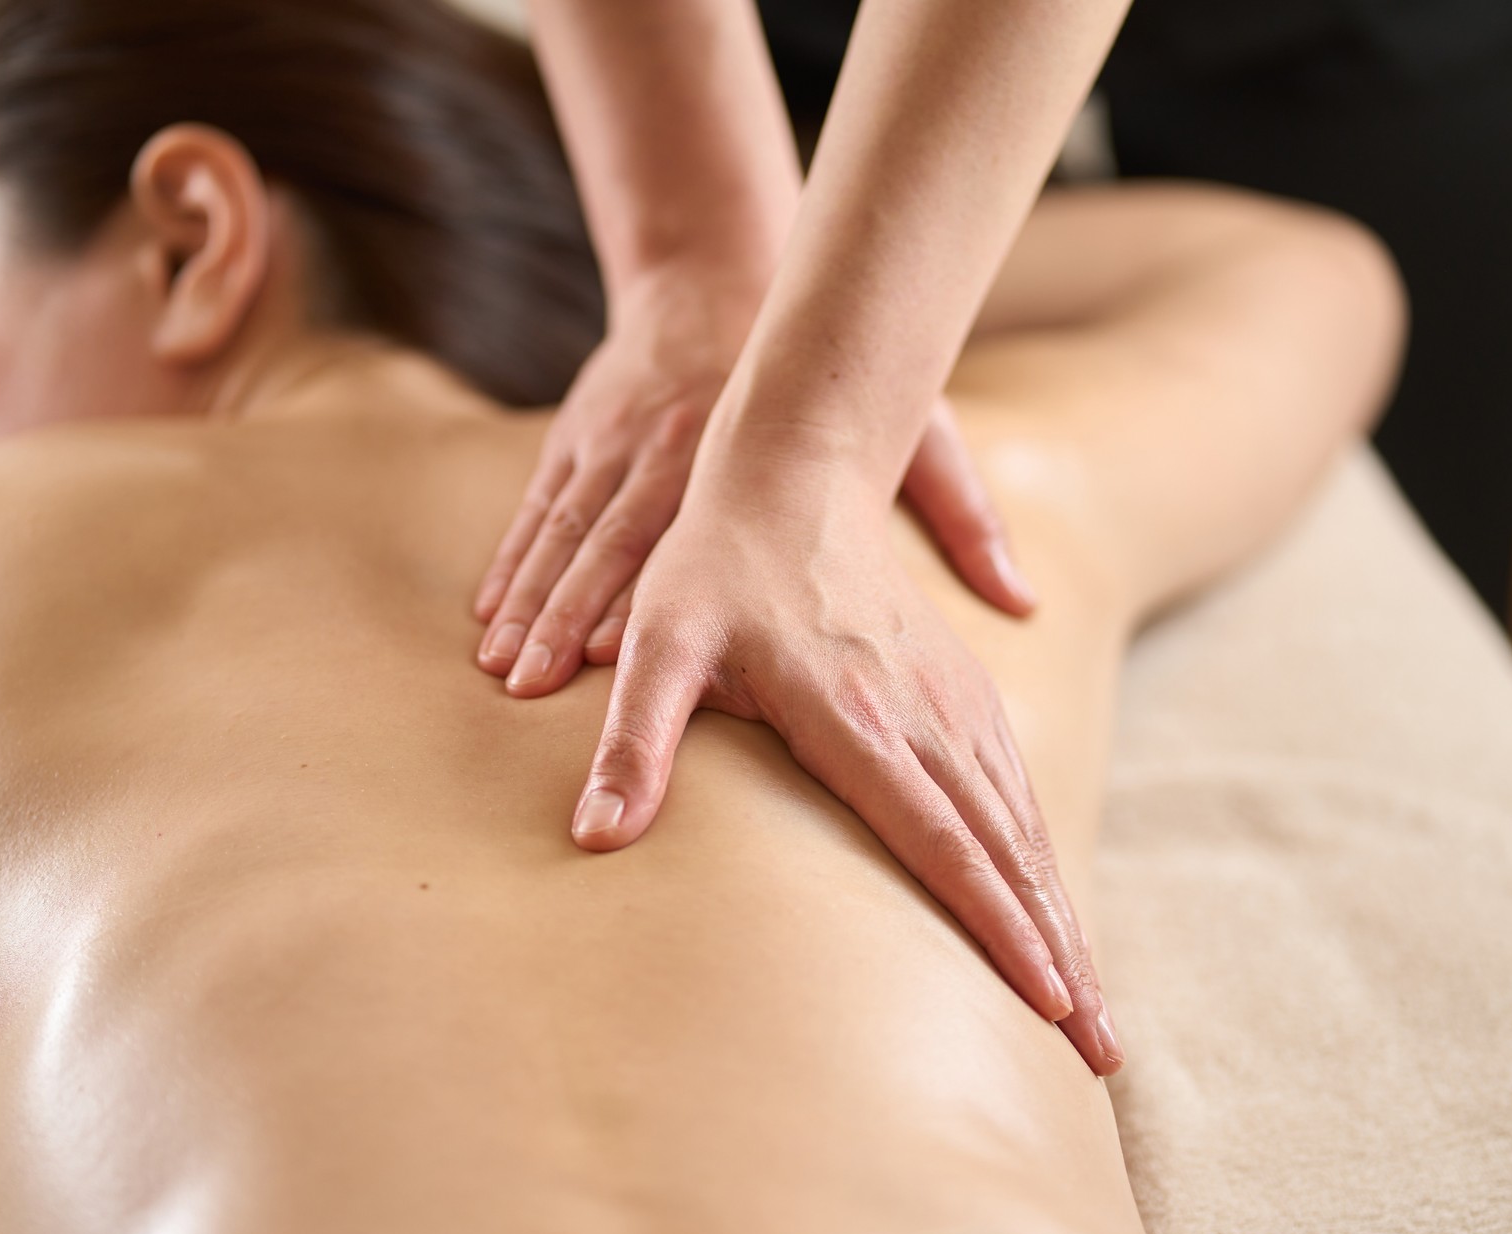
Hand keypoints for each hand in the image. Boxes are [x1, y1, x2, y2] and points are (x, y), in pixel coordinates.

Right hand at [474, 283, 1036, 696]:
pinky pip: (537, 506)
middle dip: (565, 616)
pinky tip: (486, 617)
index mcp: (735, 453)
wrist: (723, 266)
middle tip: (531, 688)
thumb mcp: (911, 426)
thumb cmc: (829, 377)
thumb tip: (1024, 603)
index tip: (619, 662)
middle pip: (605, 541)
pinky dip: (510, 560)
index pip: (684, 536)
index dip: (646, 598)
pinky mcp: (575, 432)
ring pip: (562, 528)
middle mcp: (662, 447)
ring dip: (529, 599)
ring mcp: (609, 439)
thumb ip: (959, 512)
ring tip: (500, 671)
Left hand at [566, 468, 1121, 1075]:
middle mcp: (921, 717)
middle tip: (1102, 1052)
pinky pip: (1017, 790)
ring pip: (1023, 828)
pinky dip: (1043, 861)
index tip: (1047, 1002)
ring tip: (1094, 1009)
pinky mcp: (959, 689)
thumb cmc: (713, 564)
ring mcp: (951, 701)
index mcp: (854, 719)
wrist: (793, 471)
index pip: (940, 843)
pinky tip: (1053, 907)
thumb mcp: (657, 642)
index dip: (995, 926)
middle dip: (1057, 957)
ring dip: (1063, 918)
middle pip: (1004, 855)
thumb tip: (596, 836)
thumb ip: (633, 738)